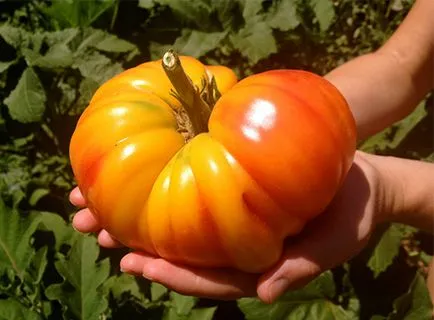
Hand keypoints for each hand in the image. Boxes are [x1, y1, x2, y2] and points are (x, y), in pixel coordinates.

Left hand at [70, 151, 383, 302]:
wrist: (362, 178)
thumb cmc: (353, 212)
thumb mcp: (337, 241)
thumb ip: (302, 267)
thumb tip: (265, 294)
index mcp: (258, 266)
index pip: (210, 279)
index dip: (175, 276)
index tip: (138, 266)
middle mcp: (239, 246)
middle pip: (186, 255)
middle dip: (142, 249)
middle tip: (100, 234)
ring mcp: (236, 221)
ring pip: (184, 226)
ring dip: (143, 220)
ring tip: (102, 209)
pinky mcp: (236, 194)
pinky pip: (198, 195)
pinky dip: (170, 190)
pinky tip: (145, 179)